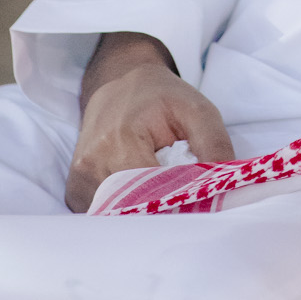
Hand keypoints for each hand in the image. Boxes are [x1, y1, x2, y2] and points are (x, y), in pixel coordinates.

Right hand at [64, 31, 234, 212]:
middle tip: (184, 207)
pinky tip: (140, 197)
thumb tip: (224, 188)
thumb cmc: (163, 98)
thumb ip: (215, 146)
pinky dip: (125, 213)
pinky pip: (104, 214)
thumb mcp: (198, 110)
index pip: (151, 194)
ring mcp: (80, 179)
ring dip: (142, 215)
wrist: (121, 82)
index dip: (178, 206)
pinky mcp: (76, 189)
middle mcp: (92, 162)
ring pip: (117, 217)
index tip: (198, 207)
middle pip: (132, 211)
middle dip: (161, 214)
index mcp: (120, 139)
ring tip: (161, 196)